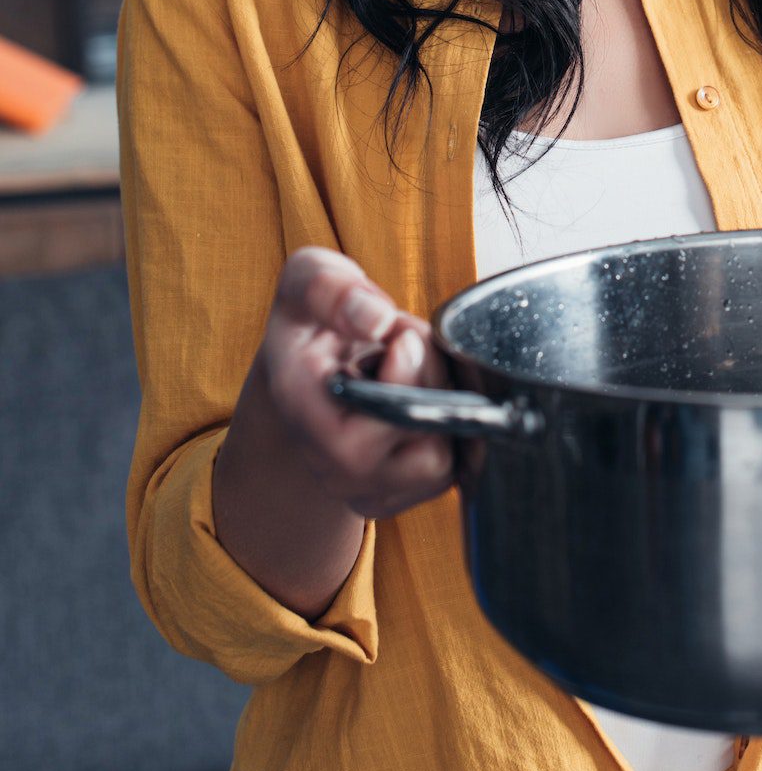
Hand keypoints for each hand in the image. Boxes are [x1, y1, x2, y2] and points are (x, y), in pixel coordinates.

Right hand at [257, 245, 456, 519]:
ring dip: (443, 404)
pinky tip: (420, 400)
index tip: (401, 337)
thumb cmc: (316, 314)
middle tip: (411, 346)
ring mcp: (362, 488)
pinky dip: (450, 430)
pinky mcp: (398, 495)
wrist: (315, 362)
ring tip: (414, 373)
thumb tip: (376, 319)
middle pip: (419, 441)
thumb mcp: (310, 275)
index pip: (367, 425)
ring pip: (442, 459)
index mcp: (299, 405)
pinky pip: (452, 470)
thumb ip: (332, 289)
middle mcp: (327, 463)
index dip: (405, 378)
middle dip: (432, 381)